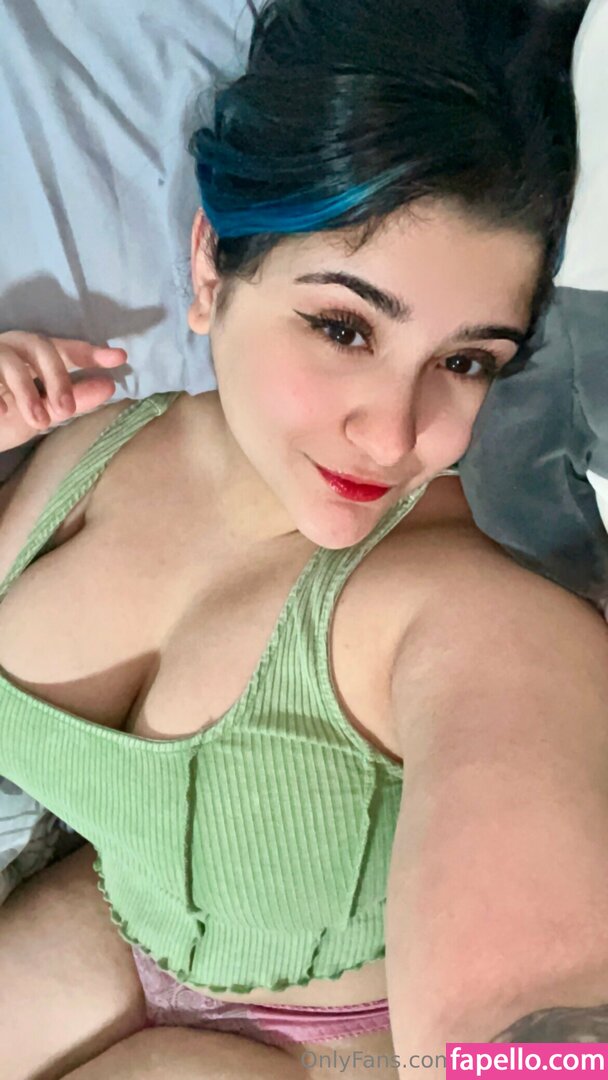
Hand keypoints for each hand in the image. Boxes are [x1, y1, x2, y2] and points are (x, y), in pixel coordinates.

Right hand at [0, 332, 126, 451]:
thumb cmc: (8, 418)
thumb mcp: (44, 412)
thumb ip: (75, 400)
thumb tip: (109, 386)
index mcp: (34, 356)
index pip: (66, 349)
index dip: (91, 352)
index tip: (119, 358)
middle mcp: (13, 348)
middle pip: (40, 346)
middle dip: (58, 377)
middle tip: (67, 409)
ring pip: (11, 362)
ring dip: (28, 393)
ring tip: (39, 422)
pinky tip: (3, 414)